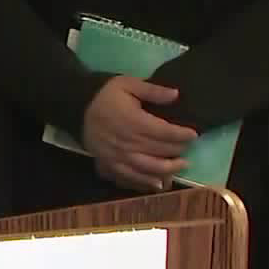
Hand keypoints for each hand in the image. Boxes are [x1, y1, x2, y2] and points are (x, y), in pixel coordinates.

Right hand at [81, 75, 195, 191]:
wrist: (74, 106)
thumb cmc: (104, 94)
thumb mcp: (127, 84)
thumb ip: (152, 90)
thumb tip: (176, 94)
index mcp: (133, 122)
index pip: (165, 132)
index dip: (183, 135)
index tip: (194, 134)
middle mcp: (127, 142)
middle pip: (160, 151)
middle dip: (178, 151)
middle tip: (187, 148)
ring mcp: (117, 156)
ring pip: (148, 169)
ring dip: (167, 170)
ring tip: (180, 166)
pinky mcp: (108, 164)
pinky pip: (129, 178)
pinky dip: (144, 183)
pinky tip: (157, 184)